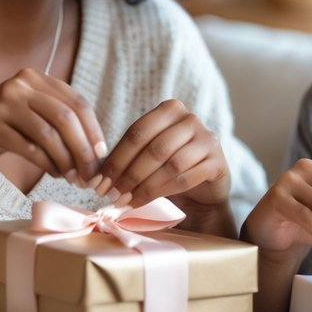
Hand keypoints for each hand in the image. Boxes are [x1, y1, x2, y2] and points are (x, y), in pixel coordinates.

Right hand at [0, 68, 105, 183]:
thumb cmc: (0, 132)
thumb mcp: (31, 115)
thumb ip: (59, 121)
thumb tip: (98, 151)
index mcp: (35, 78)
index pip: (77, 102)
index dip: (94, 130)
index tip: (102, 156)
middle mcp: (20, 85)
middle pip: (66, 118)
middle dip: (84, 149)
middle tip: (91, 174)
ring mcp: (4, 104)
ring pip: (50, 135)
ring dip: (67, 161)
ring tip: (73, 177)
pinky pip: (31, 149)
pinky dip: (48, 164)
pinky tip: (54, 174)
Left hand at [96, 99, 229, 211]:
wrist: (204, 186)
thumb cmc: (168, 166)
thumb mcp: (147, 154)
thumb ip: (126, 158)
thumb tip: (94, 179)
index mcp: (169, 109)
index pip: (137, 133)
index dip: (116, 159)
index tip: (98, 182)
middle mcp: (190, 119)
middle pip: (153, 149)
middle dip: (128, 175)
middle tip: (111, 195)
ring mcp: (207, 139)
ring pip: (169, 165)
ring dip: (144, 186)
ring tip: (125, 201)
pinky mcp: (217, 162)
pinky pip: (185, 178)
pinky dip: (161, 192)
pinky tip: (143, 202)